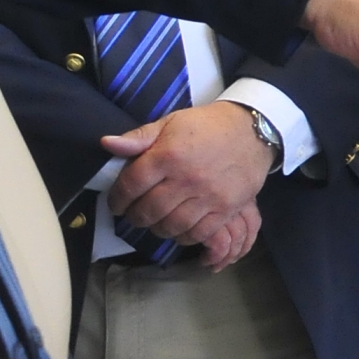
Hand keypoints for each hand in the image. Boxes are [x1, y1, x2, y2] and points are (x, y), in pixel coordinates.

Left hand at [102, 102, 270, 260]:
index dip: (118, 198)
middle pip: (148, 210)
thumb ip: (138, 137)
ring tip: (155, 222)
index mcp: (168, 154)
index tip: (116, 204)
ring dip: (157, 228)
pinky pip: (198, 233)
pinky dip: (183, 236)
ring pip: (171, 226)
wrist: (252, 130)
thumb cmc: (207, 126)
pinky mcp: (226, 209)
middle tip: (134, 215)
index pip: (131, 184)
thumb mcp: (170, 123)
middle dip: (135, 217)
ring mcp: (207, 196)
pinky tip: (178, 228)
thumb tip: (107, 144)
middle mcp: (186, 178)